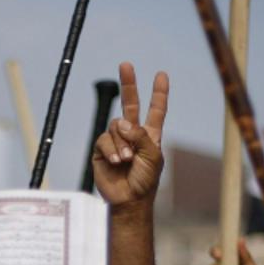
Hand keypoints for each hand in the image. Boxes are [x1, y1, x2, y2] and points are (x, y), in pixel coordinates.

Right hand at [92, 63, 168, 209]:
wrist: (128, 200)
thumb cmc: (145, 180)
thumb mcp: (152, 155)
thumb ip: (140, 135)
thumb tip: (121, 122)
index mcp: (150, 135)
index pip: (155, 110)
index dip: (159, 93)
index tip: (162, 75)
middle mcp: (132, 134)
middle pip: (130, 103)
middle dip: (128, 83)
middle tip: (126, 64)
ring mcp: (116, 141)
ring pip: (116, 125)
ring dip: (122, 142)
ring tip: (126, 159)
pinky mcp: (102, 150)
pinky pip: (104, 139)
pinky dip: (112, 149)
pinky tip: (117, 162)